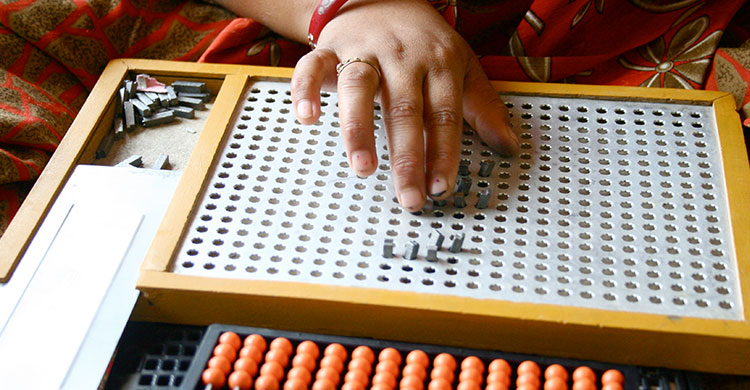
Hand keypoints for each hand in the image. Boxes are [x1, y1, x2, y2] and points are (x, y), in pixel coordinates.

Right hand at [291, 0, 518, 210]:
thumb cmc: (423, 41)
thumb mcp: (462, 67)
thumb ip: (483, 108)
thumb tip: (509, 146)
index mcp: (438, 64)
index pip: (444, 114)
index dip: (443, 152)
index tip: (441, 187)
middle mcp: (402, 58)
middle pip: (405, 109)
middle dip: (407, 157)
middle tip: (409, 196)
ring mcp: (364, 51)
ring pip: (359, 87)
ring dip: (359, 129)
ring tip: (363, 168)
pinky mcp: (330, 49)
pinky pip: (312, 67)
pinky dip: (306, 91)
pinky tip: (309, 118)